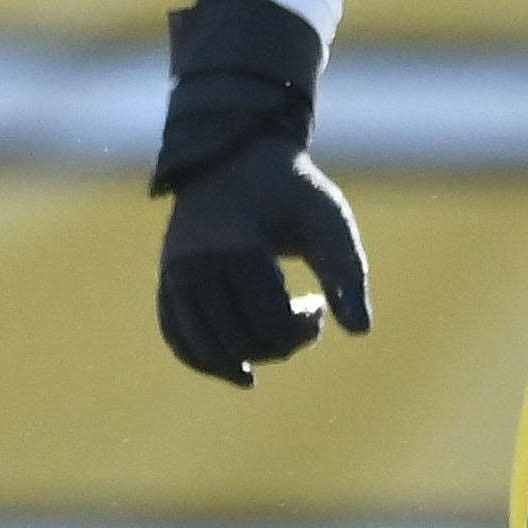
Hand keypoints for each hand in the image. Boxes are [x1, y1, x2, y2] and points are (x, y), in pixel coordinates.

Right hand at [156, 138, 370, 384]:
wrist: (234, 160)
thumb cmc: (292, 191)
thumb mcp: (329, 222)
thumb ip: (347, 274)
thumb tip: (360, 332)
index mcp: (236, 252)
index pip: (268, 324)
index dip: (305, 329)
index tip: (321, 305)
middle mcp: (196, 270)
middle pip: (240, 341)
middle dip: (282, 343)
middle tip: (306, 317)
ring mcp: (174, 278)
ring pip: (206, 348)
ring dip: (247, 357)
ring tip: (276, 345)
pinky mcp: (167, 283)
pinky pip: (177, 337)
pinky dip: (204, 359)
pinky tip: (236, 368)